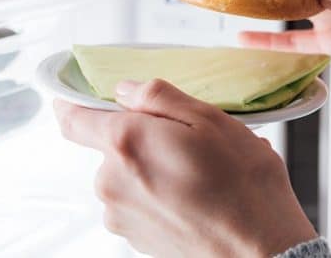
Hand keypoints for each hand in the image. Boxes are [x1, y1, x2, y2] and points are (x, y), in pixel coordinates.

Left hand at [54, 80, 316, 257]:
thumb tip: (126, 89)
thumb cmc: (242, 186)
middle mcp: (111, 180)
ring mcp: (120, 213)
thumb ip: (159, 96)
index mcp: (126, 142)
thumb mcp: (211, 119)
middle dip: (141, 136)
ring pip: (125, 174)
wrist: (258, 247)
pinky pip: (137, 201)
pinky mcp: (133, 236)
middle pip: (109, 145)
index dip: (72, 103)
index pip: (73, 118)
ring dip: (152, 166)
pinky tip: (195, 194)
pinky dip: (159, 192)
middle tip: (186, 139)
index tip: (79, 95)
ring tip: (199, 171)